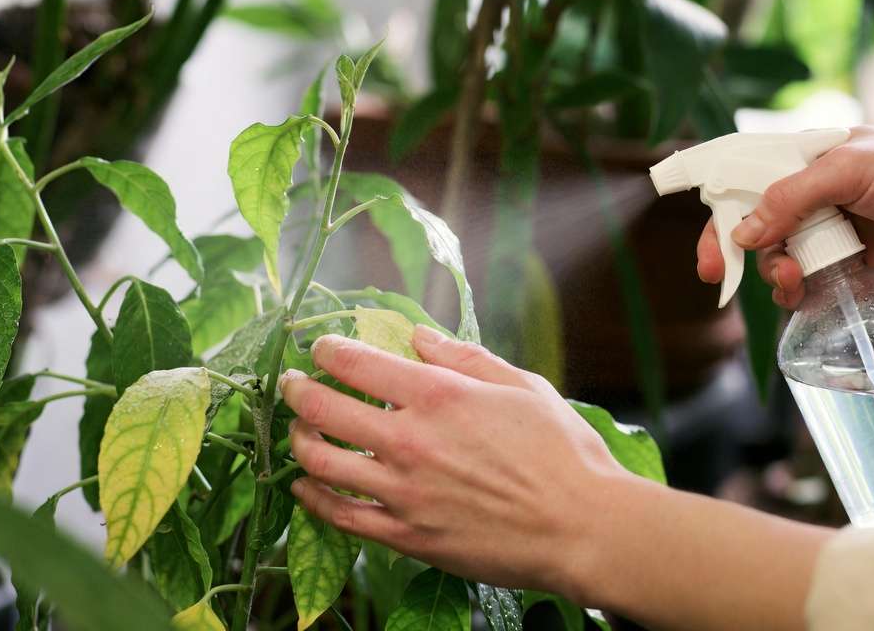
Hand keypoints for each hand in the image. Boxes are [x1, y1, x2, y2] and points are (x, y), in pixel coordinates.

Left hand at [280, 327, 630, 596]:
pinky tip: (305, 486)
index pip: (357, 363)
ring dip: (299, 441)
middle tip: (291, 383)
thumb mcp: (523, 386)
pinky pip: (341, 515)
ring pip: (321, 462)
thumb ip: (466, 358)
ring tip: (298, 432)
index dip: (328, 350)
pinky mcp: (407, 536)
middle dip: (297, 390)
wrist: (582, 528)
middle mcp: (410, 441)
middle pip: (324, 409)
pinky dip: (313, 498)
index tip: (321, 347)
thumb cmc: (563, 454)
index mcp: (440, 396)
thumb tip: (419, 336)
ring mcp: (403, 492)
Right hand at [696, 126, 873, 307]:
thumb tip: (744, 233)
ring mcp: (829, 231)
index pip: (743, 175)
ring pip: (776, 257)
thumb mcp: (851, 170)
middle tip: (720, 276)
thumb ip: (793, 197)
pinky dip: (798, 293)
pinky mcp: (849, 265)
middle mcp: (811, 194)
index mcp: (806, 157)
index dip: (718, 207)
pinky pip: (807, 283)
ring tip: (793, 281)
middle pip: (752, 224)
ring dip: (773, 273)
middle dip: (735, 249)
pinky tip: (806, 295)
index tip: (707, 242)